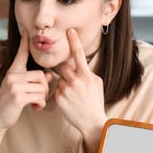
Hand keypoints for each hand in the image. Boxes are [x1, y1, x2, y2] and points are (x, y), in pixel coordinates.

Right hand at [0, 26, 52, 132]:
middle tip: (38, 98)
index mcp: (13, 72)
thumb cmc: (9, 104)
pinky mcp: (18, 96)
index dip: (24, 41)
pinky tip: (35, 108)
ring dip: (42, 97)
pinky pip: (39, 97)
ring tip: (36, 103)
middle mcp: (13, 76)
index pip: (21, 53)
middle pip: (41, 75)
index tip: (26, 29)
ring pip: (42, 86)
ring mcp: (14, 85)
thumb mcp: (20, 89)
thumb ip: (34, 81)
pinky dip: (40, 104)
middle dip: (44, 88)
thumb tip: (50, 76)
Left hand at [54, 28, 107, 152]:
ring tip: (74, 95)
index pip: (79, 54)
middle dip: (64, 68)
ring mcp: (66, 90)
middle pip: (63, 66)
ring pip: (59, 78)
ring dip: (64, 83)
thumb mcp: (96, 83)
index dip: (74, 41)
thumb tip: (79, 64)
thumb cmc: (95, 101)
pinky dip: (61, 93)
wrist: (92, 122)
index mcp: (86, 76)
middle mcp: (75, 81)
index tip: (69, 30)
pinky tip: (69, 101)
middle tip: (69, 75)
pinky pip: (56, 90)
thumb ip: (87, 72)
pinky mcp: (58, 99)